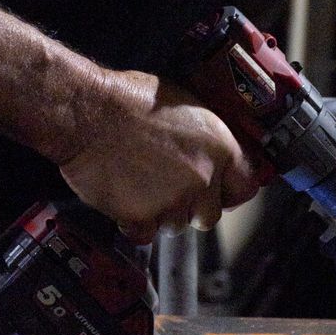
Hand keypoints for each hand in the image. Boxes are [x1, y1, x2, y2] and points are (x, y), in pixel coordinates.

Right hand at [60, 75, 267, 242]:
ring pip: (176, 226)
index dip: (231, 192)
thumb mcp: (185, 103)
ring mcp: (173, 201)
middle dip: (192, 208)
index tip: (222, 195)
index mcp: (219, 147)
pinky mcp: (143, 217)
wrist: (89, 114)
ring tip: (141, 185)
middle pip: (209, 216)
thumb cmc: (130, 100)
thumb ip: (205, 137)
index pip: (246, 187)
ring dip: (160, 213)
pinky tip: (125, 197)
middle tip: (171, 191)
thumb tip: (211, 153)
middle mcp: (202, 178)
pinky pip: (145, 234)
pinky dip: (134, 223)